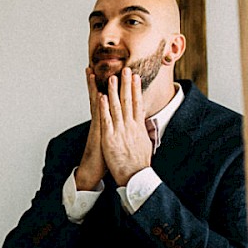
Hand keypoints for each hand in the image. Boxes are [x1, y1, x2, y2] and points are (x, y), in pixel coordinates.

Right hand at [75, 66, 106, 189]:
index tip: (108, 75)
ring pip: (96, 102)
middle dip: (97, 82)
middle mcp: (100, 120)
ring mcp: (98, 125)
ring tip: (91, 72)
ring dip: (94, 87)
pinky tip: (98, 95)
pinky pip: (98, 116)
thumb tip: (121, 125)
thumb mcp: (112, 141)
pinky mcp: (98, 132)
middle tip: (93, 67)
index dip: (107, 88)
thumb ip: (115, 131)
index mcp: (105, 122)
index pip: (106, 101)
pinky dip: (99, 106)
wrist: (93, 171)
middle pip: (98, 96)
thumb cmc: (104, 159)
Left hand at [99, 67, 152, 185]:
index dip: (136, 89)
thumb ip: (143, 133)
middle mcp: (130, 127)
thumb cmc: (139, 164)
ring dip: (114, 91)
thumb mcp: (145, 145)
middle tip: (125, 69)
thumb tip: (144, 125)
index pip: (138, 104)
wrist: (135, 178)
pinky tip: (102, 96)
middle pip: (129, 101)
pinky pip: (106, 119)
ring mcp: (120, 131)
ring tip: (112, 77)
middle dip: (126, 84)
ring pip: (116, 107)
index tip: (135, 77)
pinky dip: (104, 107)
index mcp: (139, 128)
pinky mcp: (110, 138)